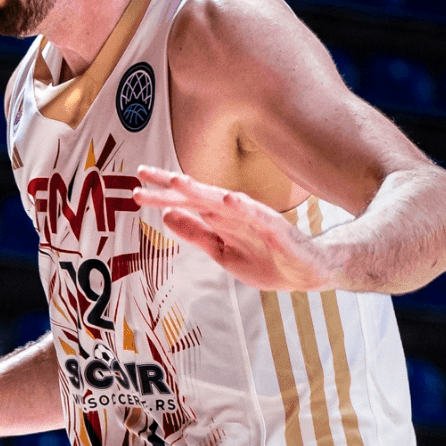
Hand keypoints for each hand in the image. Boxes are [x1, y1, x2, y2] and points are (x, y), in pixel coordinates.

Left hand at [130, 167, 337, 291]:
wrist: (309, 273)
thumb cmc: (266, 259)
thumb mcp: (222, 251)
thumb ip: (196, 234)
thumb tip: (166, 216)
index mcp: (220, 219)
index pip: (186, 203)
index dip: (162, 196)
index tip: (135, 190)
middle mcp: (234, 213)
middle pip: (198, 195)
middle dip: (171, 184)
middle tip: (143, 172)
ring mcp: (256, 218)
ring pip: (224, 201)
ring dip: (202, 190)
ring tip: (178, 181)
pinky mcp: (277, 229)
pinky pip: (259, 217)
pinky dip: (244, 207)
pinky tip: (230, 198)